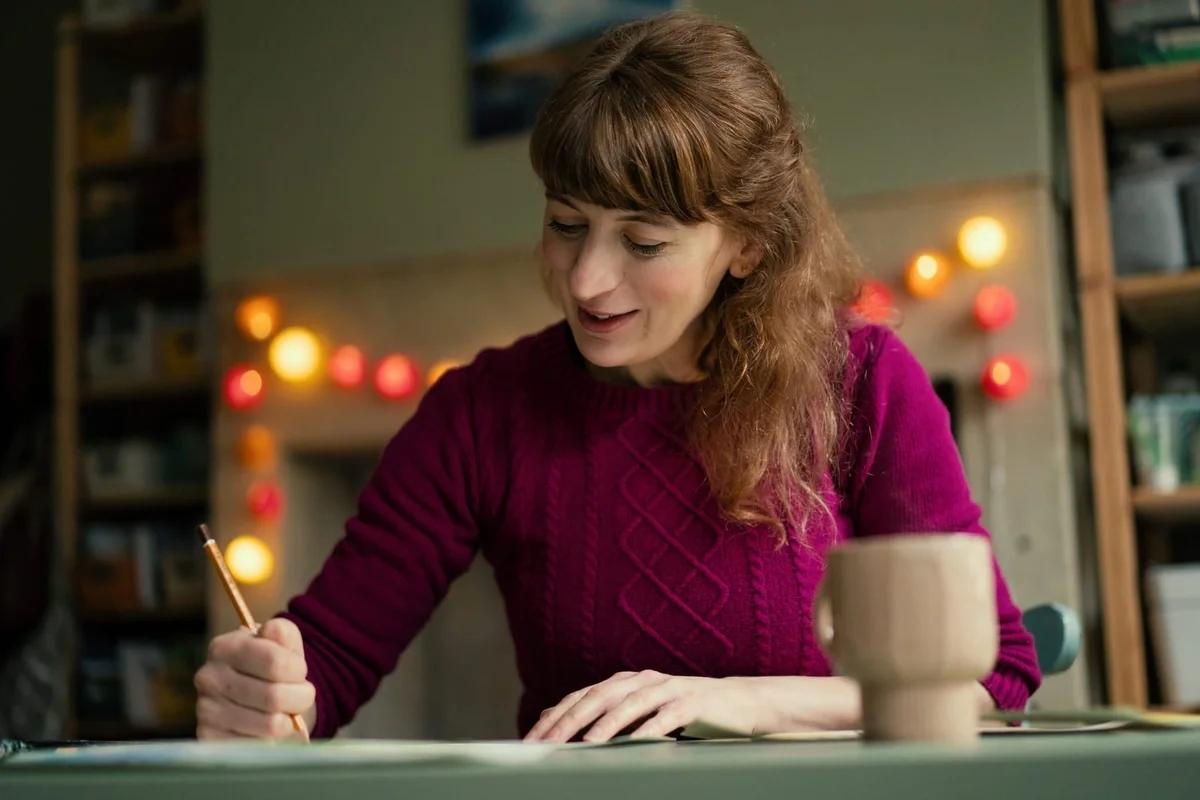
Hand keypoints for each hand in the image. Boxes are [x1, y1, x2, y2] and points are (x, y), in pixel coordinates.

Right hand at [194, 618, 315, 740]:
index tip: (300, 671)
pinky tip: (269, 729)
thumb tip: (272, 630)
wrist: (263, 702)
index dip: (297, 670)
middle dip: (300, 697)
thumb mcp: (284, 644)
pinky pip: (258, 746)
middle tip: (302, 695)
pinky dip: (274, 740)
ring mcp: (206, 711)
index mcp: (224, 647)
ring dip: (291, 721)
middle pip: (274, 696)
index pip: (274, 661)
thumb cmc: (275, 670)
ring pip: (270, 724)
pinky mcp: (210, 739)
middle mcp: (208, 678)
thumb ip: (282, 632)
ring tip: (288, 712)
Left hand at [524, 670, 768, 742]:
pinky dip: (646, 729)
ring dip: (603, 724)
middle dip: (568, 721)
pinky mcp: (690, 701)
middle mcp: (641, 680)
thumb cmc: (686, 711)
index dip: (554, 717)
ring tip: (583, 743)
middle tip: (545, 745)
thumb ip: (606, 713)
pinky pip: (664, 716)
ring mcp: (666, 688)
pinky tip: (632, 743)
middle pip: (596, 697)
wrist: (739, 703)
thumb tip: (558, 719)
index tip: (531, 741)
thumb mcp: (642, 711)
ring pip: (627, 703)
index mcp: (625, 682)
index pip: (580, 697)